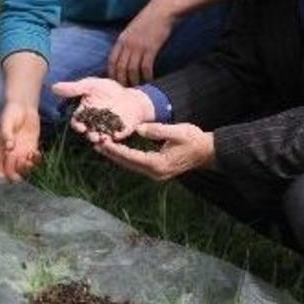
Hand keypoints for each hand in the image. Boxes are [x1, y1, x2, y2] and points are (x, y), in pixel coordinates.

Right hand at [0, 101, 41, 181]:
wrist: (23, 106)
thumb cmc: (11, 113)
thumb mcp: (6, 122)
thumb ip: (7, 134)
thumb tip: (9, 147)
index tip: (4, 176)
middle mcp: (9, 152)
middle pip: (10, 170)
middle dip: (14, 172)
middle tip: (20, 164)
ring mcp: (21, 151)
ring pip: (22, 168)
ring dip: (26, 168)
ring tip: (29, 158)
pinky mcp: (31, 147)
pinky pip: (33, 160)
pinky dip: (35, 160)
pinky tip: (36, 153)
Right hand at [52, 77, 153, 143]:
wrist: (130, 96)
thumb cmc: (108, 90)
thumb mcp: (91, 85)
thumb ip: (74, 88)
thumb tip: (53, 87)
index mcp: (85, 114)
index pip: (77, 122)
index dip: (78, 125)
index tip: (80, 127)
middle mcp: (94, 124)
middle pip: (89, 132)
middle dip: (90, 135)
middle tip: (92, 136)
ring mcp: (107, 130)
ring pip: (101, 137)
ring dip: (101, 139)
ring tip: (102, 139)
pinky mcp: (120, 132)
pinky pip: (117, 137)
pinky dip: (116, 137)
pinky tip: (116, 136)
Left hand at [94, 122, 214, 180]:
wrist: (207, 152)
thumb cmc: (194, 139)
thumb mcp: (177, 131)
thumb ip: (157, 130)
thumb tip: (139, 129)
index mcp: (158, 164)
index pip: (132, 157)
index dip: (116, 150)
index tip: (103, 142)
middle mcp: (155, 172)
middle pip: (128, 163)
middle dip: (112, 154)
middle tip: (96, 143)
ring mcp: (156, 173)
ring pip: (131, 165)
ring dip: (117, 156)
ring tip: (102, 146)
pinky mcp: (157, 170)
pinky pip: (137, 164)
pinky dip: (126, 156)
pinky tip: (117, 149)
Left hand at [108, 0, 175, 86]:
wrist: (162, 10)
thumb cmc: (149, 19)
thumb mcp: (132, 29)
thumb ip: (127, 41)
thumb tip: (125, 55)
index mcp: (121, 39)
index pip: (112, 61)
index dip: (112, 74)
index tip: (114, 83)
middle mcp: (128, 44)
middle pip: (120, 68)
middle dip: (122, 81)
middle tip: (125, 91)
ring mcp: (139, 46)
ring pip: (132, 70)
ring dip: (134, 81)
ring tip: (137, 88)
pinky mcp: (151, 48)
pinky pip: (146, 67)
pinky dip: (147, 76)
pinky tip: (149, 80)